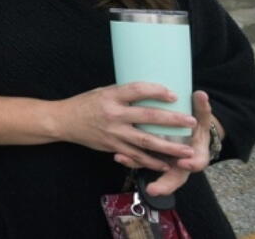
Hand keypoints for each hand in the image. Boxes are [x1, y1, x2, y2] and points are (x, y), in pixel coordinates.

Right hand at [57, 82, 196, 170]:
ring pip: (145, 141)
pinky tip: (165, 165)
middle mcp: (113, 114)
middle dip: (172, 120)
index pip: (137, 90)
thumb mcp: (102, 92)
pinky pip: (135, 156)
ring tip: (186, 150)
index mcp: (111, 96)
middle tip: (191, 121)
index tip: (174, 95)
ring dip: (168, 146)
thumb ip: (124, 95)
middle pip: (147, 117)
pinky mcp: (112, 146)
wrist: (63, 121)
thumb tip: (150, 93)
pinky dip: (151, 161)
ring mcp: (113, 132)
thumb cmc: (85, 104)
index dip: (156, 91)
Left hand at [121, 91, 215, 197]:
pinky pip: (141, 161)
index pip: (198, 162)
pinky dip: (130, 160)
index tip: (186, 164)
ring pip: (154, 170)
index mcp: (196, 152)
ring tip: (126, 164)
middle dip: (165, 184)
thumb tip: (202, 93)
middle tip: (154, 188)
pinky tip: (118, 156)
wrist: (191, 134)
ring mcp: (167, 162)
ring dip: (140, 168)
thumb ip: (202, 107)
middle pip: (175, 178)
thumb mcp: (200, 117)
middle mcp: (182, 161)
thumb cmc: (193, 124)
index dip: (193, 164)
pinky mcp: (152, 158)